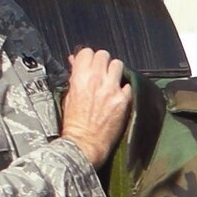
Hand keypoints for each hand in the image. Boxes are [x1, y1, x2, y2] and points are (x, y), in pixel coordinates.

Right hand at [60, 48, 132, 166]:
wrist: (83, 144)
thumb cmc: (74, 124)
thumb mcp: (68, 96)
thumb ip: (74, 77)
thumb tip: (75, 62)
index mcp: (79, 78)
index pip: (87, 52)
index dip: (88, 57)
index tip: (90, 63)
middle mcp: (96, 80)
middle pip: (104, 55)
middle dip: (102, 62)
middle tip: (101, 71)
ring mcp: (111, 89)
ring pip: (118, 64)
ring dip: (115, 71)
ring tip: (111, 80)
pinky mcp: (123, 100)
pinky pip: (128, 85)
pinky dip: (124, 88)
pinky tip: (118, 95)